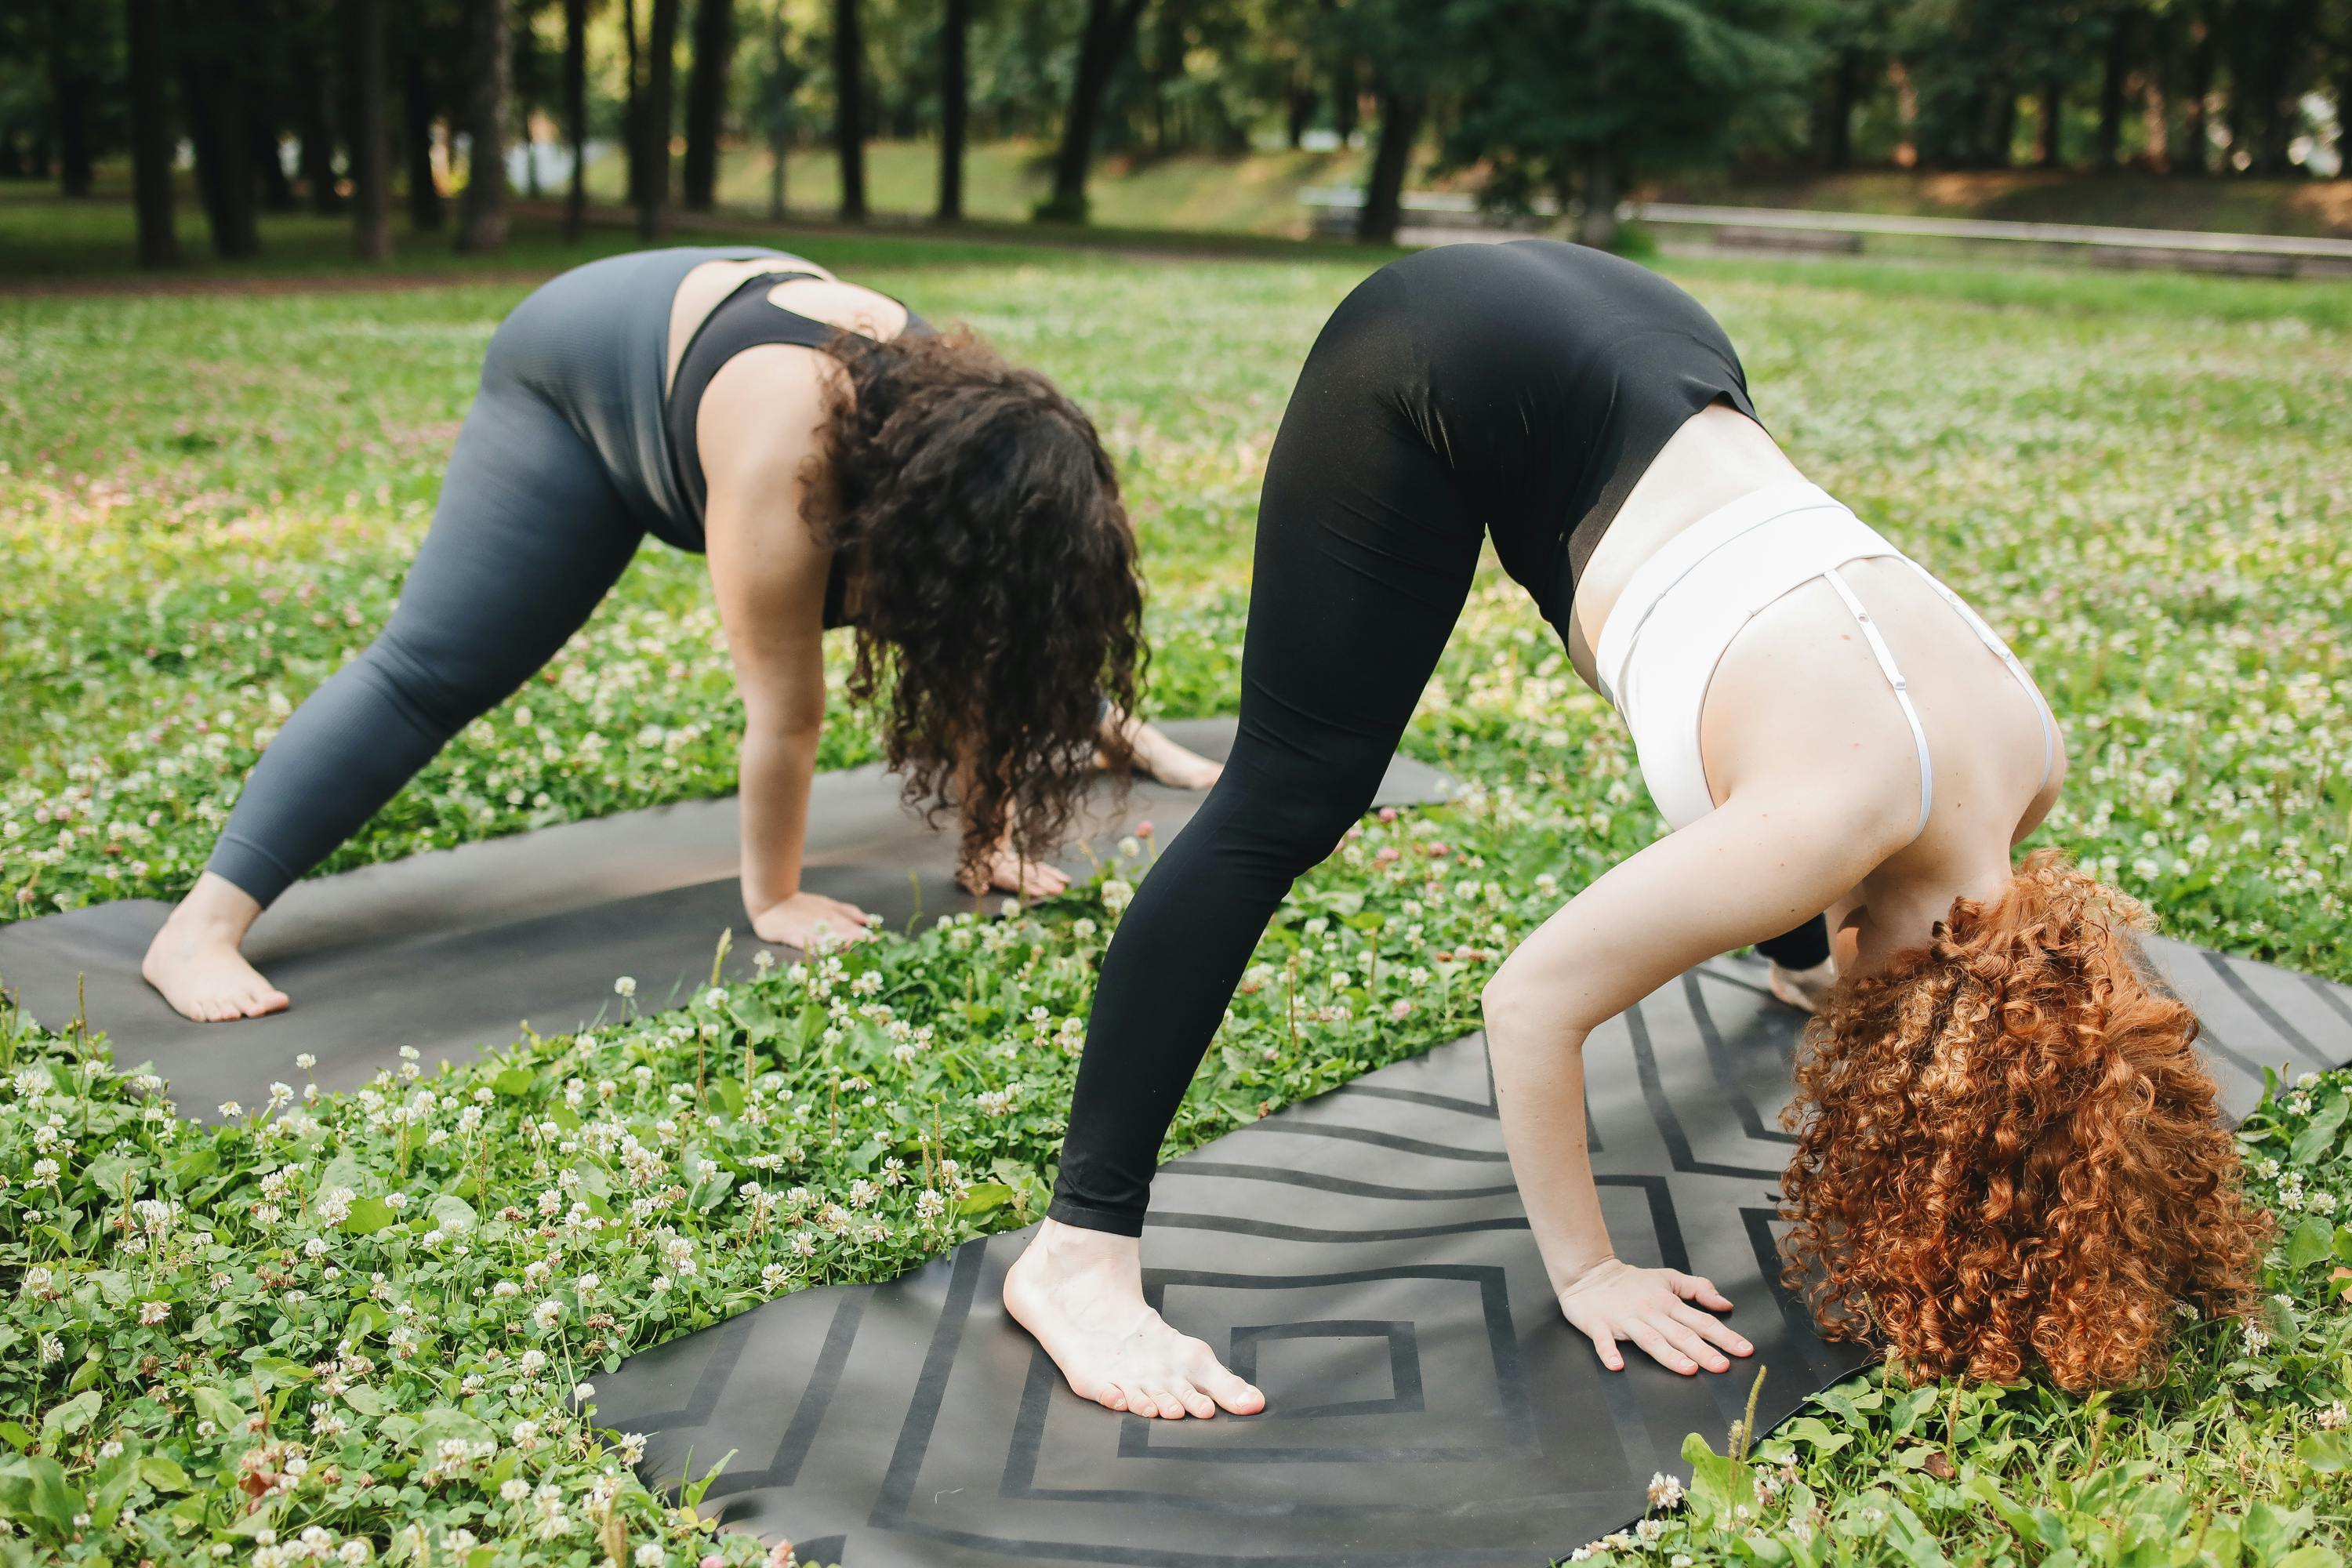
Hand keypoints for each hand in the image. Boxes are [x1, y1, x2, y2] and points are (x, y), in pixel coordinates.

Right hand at [750, 889, 873, 950]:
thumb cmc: (802, 906)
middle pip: (841, 930)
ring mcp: (807, 928)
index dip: (863, 932)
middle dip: (856, 938)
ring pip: (825, 937)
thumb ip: (848, 912)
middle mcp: (822, 921)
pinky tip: (822, 954)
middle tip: (870, 946)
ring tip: (852, 949)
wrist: (772, 903)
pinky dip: (815, 947)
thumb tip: (868, 920)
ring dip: (839, 943)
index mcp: (831, 913)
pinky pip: (805, 942)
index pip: (851, 923)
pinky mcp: (792, 935)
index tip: (876, 940)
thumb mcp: (828, 904)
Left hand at [958, 838, 1070, 899]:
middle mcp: (1012, 867)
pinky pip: (1041, 866)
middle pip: (1030, 875)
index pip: (1014, 880)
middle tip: (1058, 891)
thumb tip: (983, 889)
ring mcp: (1020, 863)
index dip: (1027, 886)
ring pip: (1038, 870)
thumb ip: (972, 883)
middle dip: (1045, 884)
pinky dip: (1054, 872)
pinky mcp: (1026, 861)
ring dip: (1052, 878)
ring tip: (1064, 886)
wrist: (979, 839)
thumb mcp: (965, 873)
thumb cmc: (971, 864)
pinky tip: (1065, 879)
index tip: (1040, 893)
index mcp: (998, 873)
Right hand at [1557, 1257, 1751, 1375]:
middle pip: (1680, 1333)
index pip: (1701, 1320)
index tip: (1744, 1350)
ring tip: (1688, 1369)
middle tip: (1722, 1366)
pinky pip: (1604, 1341)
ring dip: (1668, 1354)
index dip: (1724, 1335)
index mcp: (1667, 1302)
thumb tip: (1725, 1305)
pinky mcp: (1599, 1325)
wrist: (1590, 1274)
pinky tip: (1618, 1365)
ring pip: (1650, 1339)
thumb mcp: (1668, 1278)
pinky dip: (1609, 1352)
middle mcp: (1650, 1312)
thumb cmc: (1632, 1281)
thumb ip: (1698, 1289)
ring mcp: (1624, 1320)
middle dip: (1702, 1350)